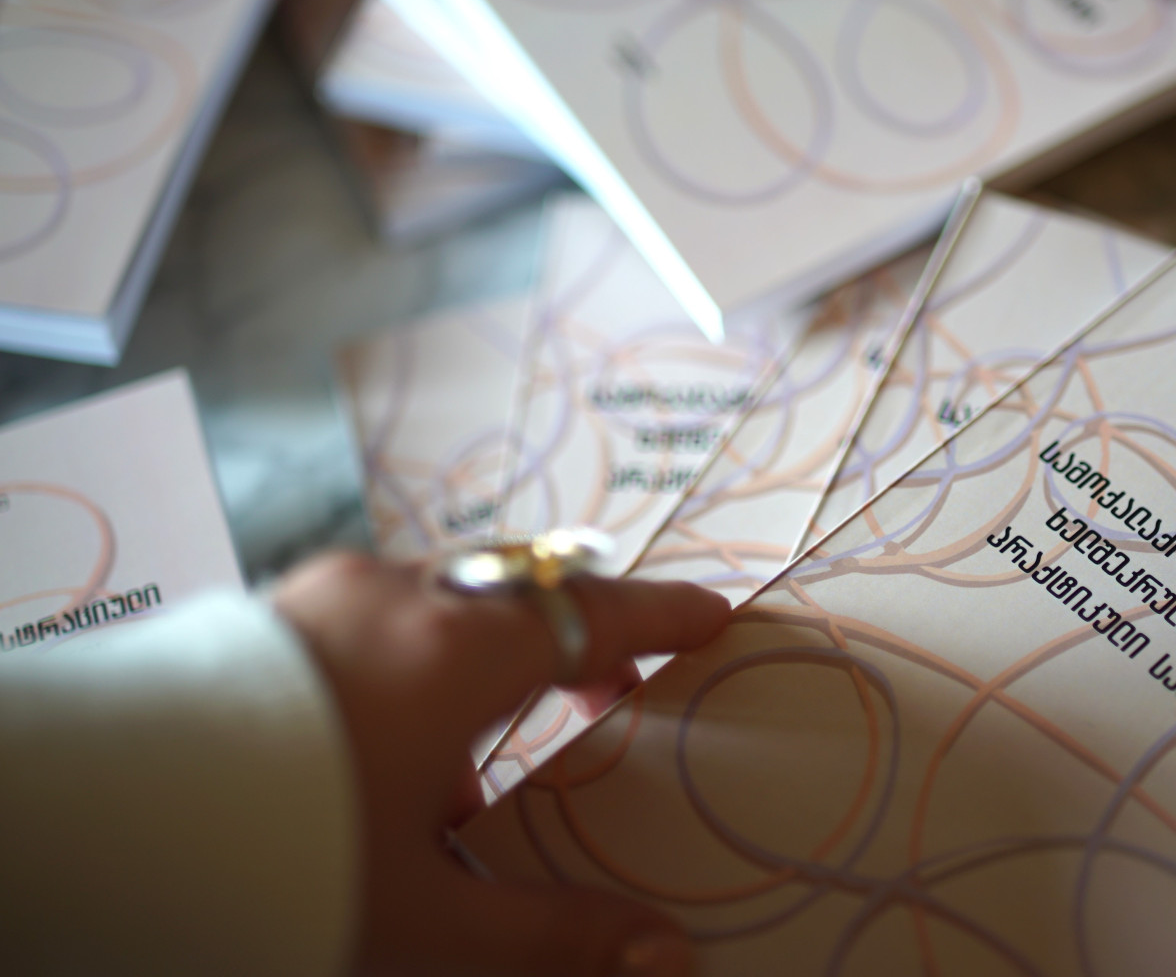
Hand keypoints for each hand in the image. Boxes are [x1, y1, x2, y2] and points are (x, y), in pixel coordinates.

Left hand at [274, 552, 730, 976]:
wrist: (107, 825)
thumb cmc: (283, 862)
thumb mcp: (426, 916)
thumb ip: (554, 934)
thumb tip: (667, 953)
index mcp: (460, 653)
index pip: (594, 617)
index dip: (662, 619)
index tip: (712, 616)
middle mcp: (404, 598)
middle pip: (524, 597)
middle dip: (577, 640)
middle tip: (611, 690)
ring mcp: (332, 591)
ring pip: (447, 601)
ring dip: (487, 656)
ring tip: (481, 754)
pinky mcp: (276, 606)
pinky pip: (379, 613)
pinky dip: (417, 656)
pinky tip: (386, 745)